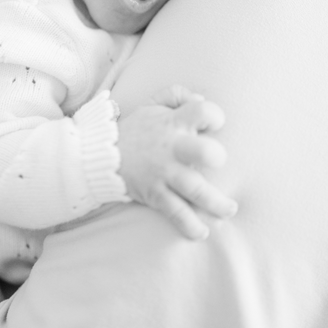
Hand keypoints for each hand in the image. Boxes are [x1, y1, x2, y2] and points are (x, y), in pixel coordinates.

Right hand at [117, 86, 236, 239]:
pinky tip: (201, 232)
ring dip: (216, 204)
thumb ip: (177, 95)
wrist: (99, 155)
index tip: (213, 124)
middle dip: (215, 158)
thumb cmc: (135, 130)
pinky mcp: (155, 194)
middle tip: (218, 164)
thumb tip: (201, 100)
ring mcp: (164, 173)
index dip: (214, 116)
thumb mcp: (151, 104)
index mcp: (173, 123)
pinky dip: (189, 225)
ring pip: (196, 190)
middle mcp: (172, 149)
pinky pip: (176, 212)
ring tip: (228, 210)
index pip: (203, 111)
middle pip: (203, 153)